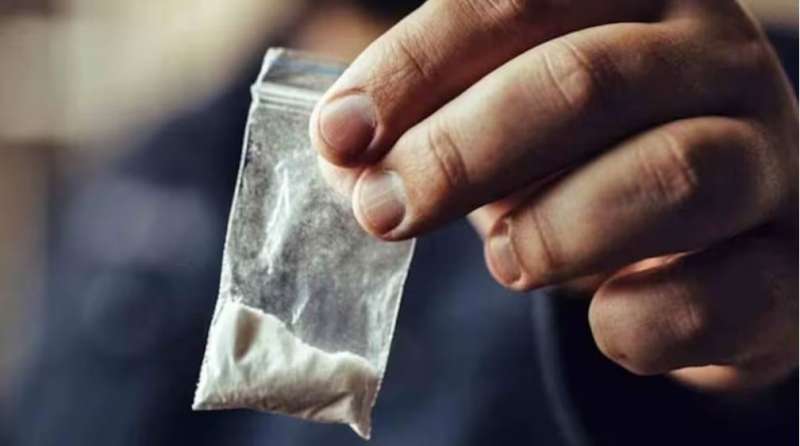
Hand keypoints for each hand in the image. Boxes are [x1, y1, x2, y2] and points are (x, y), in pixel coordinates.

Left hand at [309, 0, 797, 392]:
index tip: (341, 137)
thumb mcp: (507, 119)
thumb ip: (429, 124)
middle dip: (461, 152)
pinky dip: (636, 320)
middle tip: (384, 209)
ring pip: (672, 175)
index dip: (414, 68)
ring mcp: (770, 160)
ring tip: (503, 261)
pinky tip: (601, 315)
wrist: (714, 240)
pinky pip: (720, 296)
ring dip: (554, 230)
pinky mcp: (790, 266)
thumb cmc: (591, 159)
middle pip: (586, 80)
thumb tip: (345, 157)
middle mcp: (716, 61)